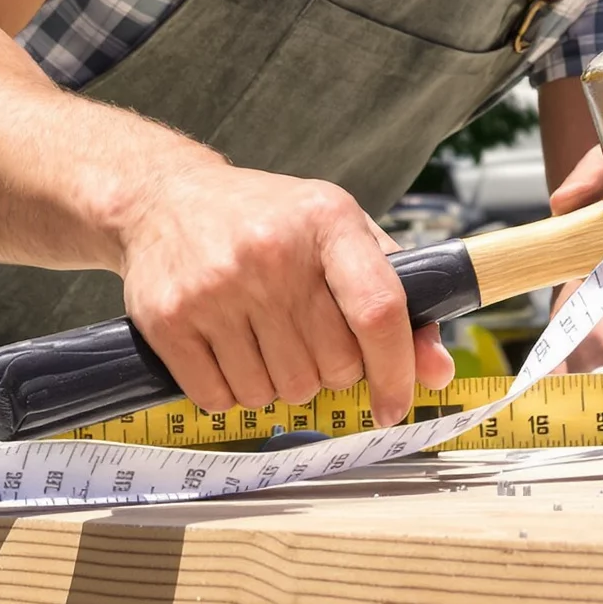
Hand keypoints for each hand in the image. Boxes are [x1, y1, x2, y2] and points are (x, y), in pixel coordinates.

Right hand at [114, 152, 452, 427]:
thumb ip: (398, 298)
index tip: (395, 405)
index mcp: (327, 221)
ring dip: (280, 384)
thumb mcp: (341, 233)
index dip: (396, 369)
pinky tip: (231, 353)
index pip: (377, 311)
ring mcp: (216, 287)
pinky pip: (221, 399)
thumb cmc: (271, 221)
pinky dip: (233, 393)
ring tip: (266, 341)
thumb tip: (436, 372)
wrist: (166, 198)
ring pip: (277, 392)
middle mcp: (272, 253)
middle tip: (309, 339)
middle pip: (330, 366)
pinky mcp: (170, 319)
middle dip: (330, 371)